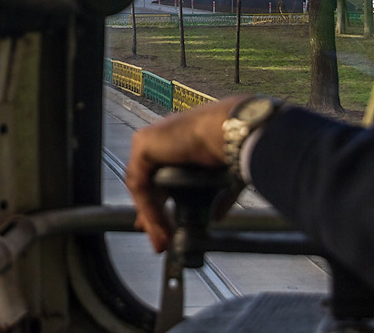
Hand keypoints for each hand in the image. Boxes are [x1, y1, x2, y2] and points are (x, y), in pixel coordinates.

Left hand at [124, 96, 249, 252]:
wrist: (229, 134)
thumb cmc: (233, 147)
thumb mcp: (223, 179)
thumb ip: (217, 198)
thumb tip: (216, 216)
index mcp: (179, 140)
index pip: (160, 176)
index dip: (159, 204)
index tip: (163, 227)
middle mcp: (162, 138)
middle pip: (147, 183)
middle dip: (152, 214)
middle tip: (160, 239)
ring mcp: (150, 140)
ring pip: (143, 187)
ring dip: (152, 216)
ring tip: (163, 240)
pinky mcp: (143, 146)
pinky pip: (140, 185)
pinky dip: (148, 209)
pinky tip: (159, 227)